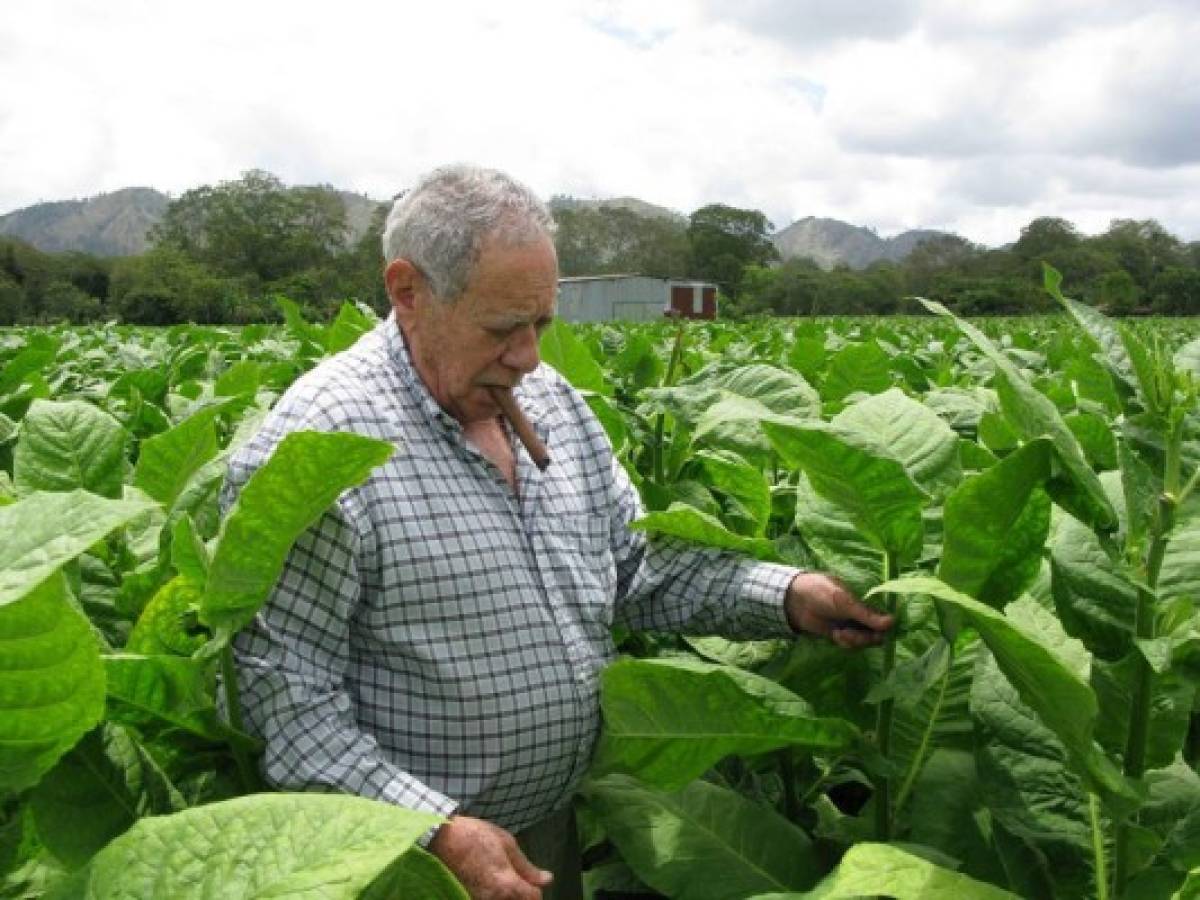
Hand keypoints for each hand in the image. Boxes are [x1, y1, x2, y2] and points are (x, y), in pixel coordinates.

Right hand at [428, 815, 552, 899]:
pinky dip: (493, 895)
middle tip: (517, 880)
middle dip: (522, 894)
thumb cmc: (474, 836)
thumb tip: (547, 879)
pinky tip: (489, 883)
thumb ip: (526, 867)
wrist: (441, 839)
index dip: (535, 887)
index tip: (532, 879)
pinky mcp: (466, 899)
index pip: (534, 898)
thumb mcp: (506, 843)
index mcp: (508, 884)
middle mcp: (494, 899)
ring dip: (507, 895)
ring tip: (500, 879)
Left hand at [785, 573, 893, 648]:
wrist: (796, 600)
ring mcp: (853, 625)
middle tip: (853, 635)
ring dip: (855, 641)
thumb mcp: (845, 602)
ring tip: (841, 634)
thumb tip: (892, 623)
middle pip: (877, 633)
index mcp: (867, 601)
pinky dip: (846, 643)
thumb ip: (866, 615)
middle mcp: (863, 614)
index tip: (881, 633)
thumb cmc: (821, 592)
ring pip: (865, 641)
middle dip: (867, 638)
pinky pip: (852, 644)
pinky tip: (836, 635)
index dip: (887, 627)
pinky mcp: (842, 635)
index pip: (885, 617)